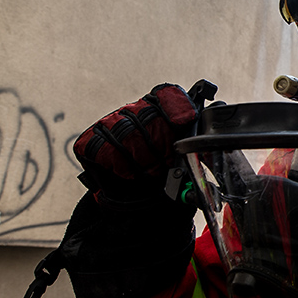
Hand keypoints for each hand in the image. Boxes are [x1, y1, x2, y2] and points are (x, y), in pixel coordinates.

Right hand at [73, 84, 197, 206]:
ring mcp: (110, 123)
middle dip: (162, 143)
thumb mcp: (183, 158)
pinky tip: (130, 173)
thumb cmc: (161, 175)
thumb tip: (208, 139)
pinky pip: (106, 148)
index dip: (176, 108)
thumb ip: (194, 146)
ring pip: (128, 132)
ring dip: (143, 158)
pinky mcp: (90, 141)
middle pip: (149, 115)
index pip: (167, 95)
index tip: (184, 121)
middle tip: (167, 162)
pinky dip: (121, 164)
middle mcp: (133, 111)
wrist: (134, 203)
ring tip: (150, 172)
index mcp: (159, 109)